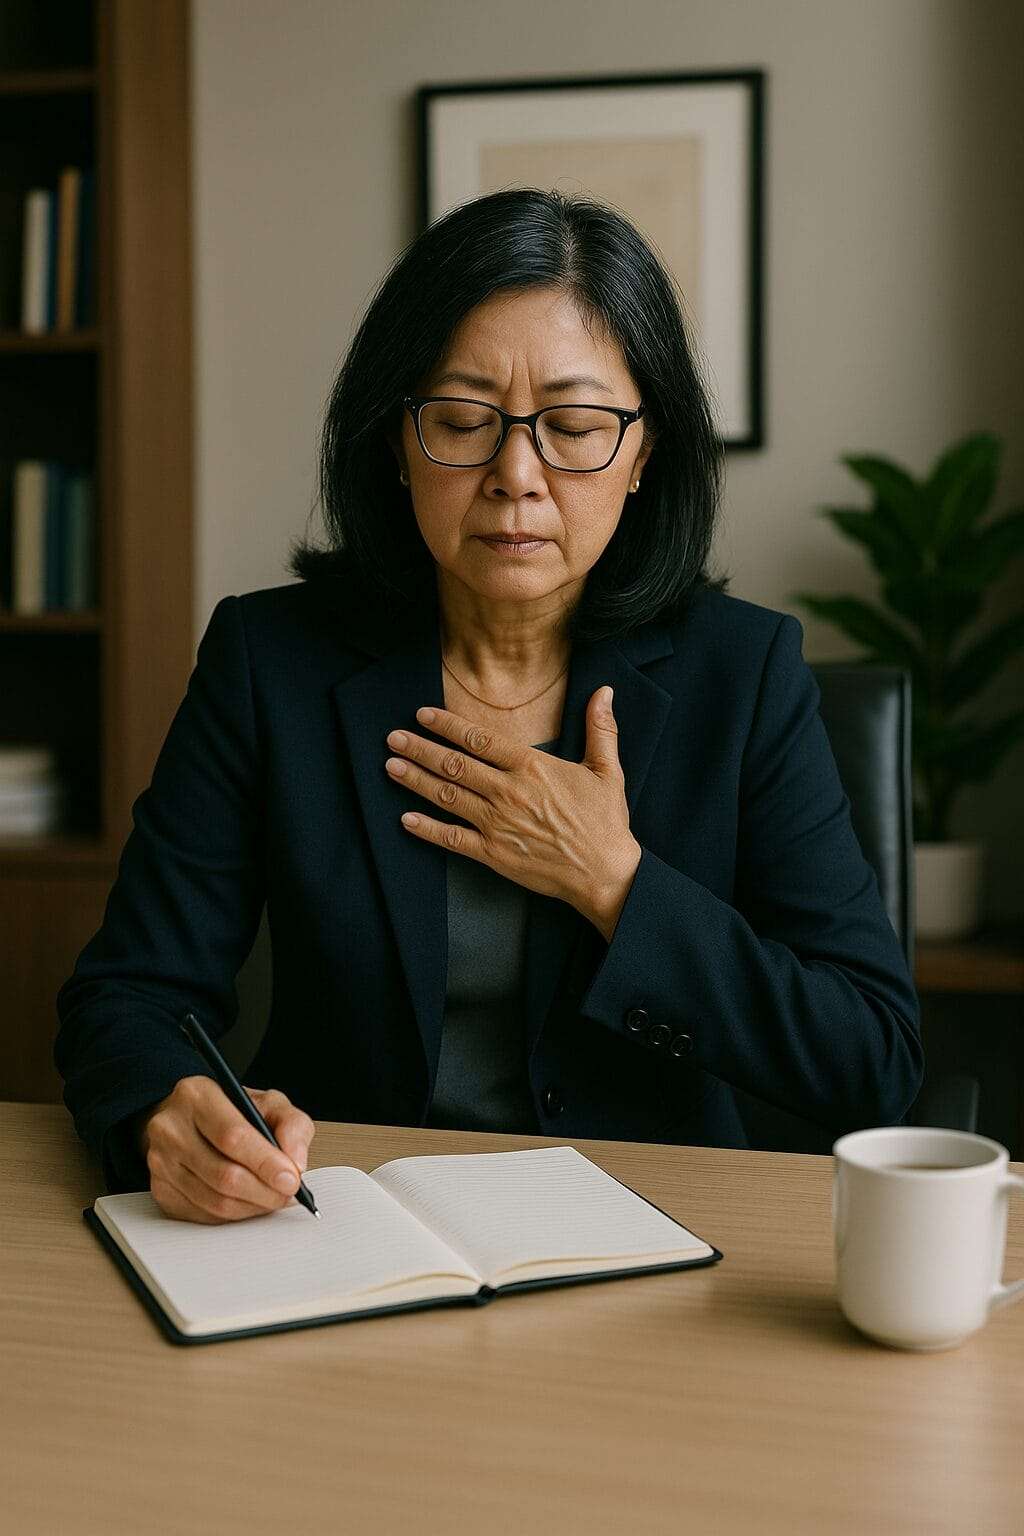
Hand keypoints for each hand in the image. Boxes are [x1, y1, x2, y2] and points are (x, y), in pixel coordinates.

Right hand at [136, 1076, 315, 1223]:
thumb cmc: (233, 1111)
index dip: (266, 1163)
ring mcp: (160, 1161)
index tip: (292, 1179)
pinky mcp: (160, 1189)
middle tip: (287, 1194)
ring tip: (272, 1198)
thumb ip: (292, 1126)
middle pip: (223, 1174)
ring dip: (252, 1207)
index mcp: (197, 1095)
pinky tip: (248, 1202)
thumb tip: (296, 1163)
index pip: (233, 1136)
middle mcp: (171, 1127)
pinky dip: (233, 1215)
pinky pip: (202, 1215)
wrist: (194, 1119)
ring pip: (214, 1201)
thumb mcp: (270, 1103)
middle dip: (264, 1192)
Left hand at [385, 686, 641, 938]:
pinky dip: (427, 829)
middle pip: (454, 764)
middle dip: (420, 748)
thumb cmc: (605, 822)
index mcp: (532, 767)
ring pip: (448, 796)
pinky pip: (452, 839)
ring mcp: (498, 824)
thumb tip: (605, 691)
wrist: (604, 873)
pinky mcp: (494, 854)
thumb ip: (600, 729)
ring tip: (391, 766)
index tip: (422, 715)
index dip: (447, 725)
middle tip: (393, 737)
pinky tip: (406, 819)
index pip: (479, 738)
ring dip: (416, 780)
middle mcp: (508, 792)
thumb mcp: (607, 770)